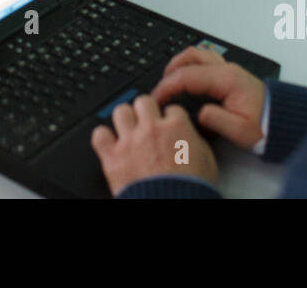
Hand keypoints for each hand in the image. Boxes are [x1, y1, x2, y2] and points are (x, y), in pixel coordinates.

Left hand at [90, 93, 217, 194]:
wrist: (172, 205)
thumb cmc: (191, 189)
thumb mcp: (206, 160)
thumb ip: (195, 140)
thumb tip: (189, 136)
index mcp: (176, 127)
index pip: (171, 108)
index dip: (170, 117)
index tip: (168, 125)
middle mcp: (151, 129)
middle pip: (143, 101)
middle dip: (146, 111)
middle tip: (147, 122)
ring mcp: (130, 141)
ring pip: (121, 111)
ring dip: (125, 120)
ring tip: (128, 129)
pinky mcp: (113, 157)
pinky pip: (99, 135)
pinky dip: (103, 138)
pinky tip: (110, 143)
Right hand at [151, 46, 267, 148]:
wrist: (282, 120)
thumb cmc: (264, 125)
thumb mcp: (241, 131)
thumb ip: (218, 121)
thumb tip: (198, 113)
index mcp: (227, 80)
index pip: (188, 75)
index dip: (167, 86)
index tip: (156, 98)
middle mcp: (227, 69)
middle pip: (190, 56)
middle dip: (170, 70)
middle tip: (160, 89)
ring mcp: (228, 69)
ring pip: (197, 54)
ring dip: (179, 65)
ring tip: (168, 83)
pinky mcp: (228, 74)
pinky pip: (204, 61)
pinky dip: (189, 66)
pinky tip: (184, 81)